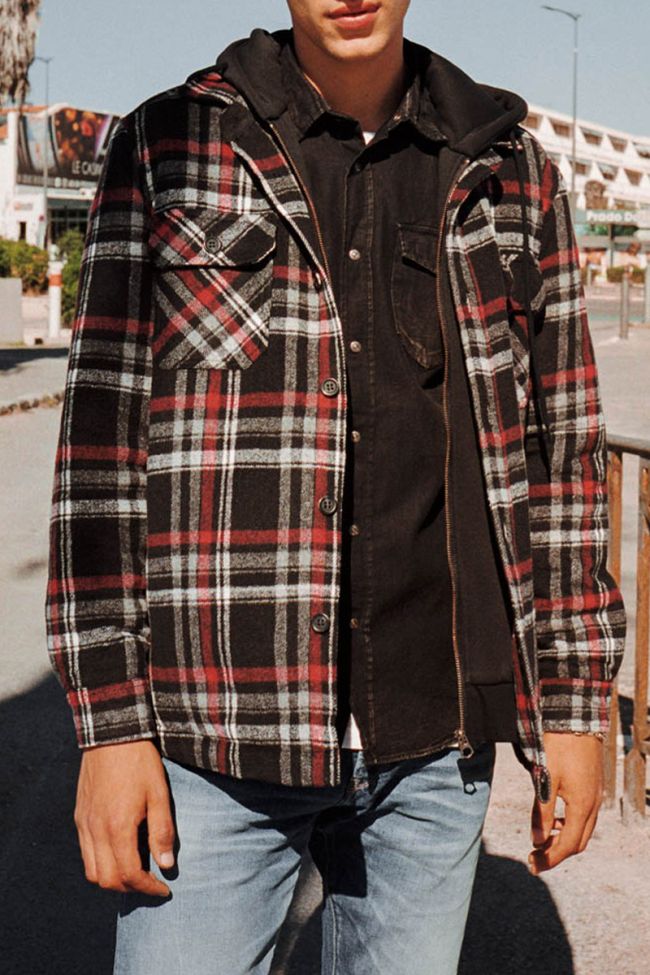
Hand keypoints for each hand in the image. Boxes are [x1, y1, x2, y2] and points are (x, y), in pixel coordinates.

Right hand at [74, 739, 175, 895]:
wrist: (112, 734)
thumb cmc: (140, 762)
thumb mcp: (159, 793)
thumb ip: (162, 831)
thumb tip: (166, 866)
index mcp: (117, 826)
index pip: (129, 874)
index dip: (148, 888)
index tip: (165, 888)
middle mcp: (96, 830)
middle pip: (107, 880)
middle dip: (130, 888)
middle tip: (151, 882)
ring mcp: (84, 824)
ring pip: (92, 871)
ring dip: (113, 878)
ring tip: (135, 871)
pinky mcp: (79, 816)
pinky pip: (85, 852)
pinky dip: (100, 863)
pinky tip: (119, 851)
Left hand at [528, 731, 603, 875]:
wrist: (575, 717)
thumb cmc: (558, 746)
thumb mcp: (544, 778)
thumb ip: (540, 811)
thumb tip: (538, 841)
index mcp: (582, 806)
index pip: (568, 845)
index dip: (550, 858)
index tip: (532, 864)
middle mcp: (593, 804)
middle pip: (579, 842)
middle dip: (557, 853)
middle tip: (534, 857)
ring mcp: (596, 794)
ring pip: (583, 829)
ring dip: (563, 839)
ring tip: (542, 839)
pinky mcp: (593, 785)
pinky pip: (585, 815)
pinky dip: (569, 824)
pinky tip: (553, 818)